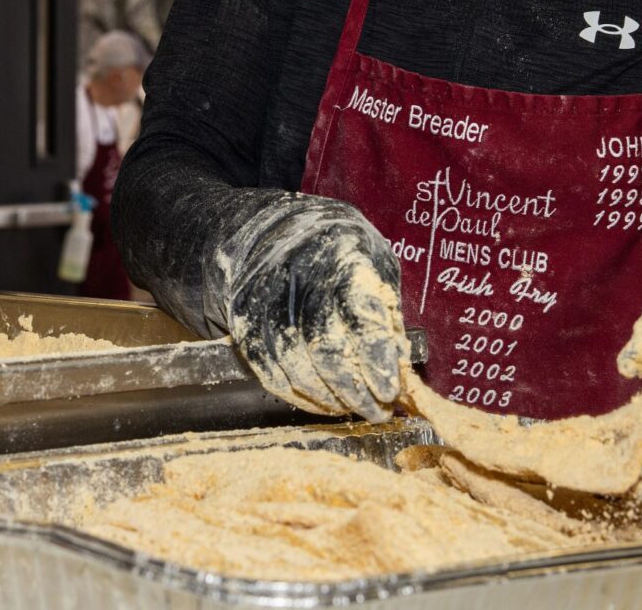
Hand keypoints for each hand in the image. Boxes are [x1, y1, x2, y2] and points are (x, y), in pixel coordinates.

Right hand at [221, 195, 409, 421]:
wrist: (269, 231)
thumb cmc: (336, 249)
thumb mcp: (373, 260)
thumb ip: (386, 309)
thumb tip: (397, 363)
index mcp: (339, 256)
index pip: (359, 311)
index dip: (375, 355)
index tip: (391, 390)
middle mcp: (297, 278)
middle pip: (325, 348)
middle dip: (355, 390)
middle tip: (379, 411)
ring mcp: (264, 302)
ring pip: (296, 368)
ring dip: (329, 399)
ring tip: (354, 409)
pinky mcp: (244, 323)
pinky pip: (271, 372)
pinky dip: (300, 395)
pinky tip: (323, 402)